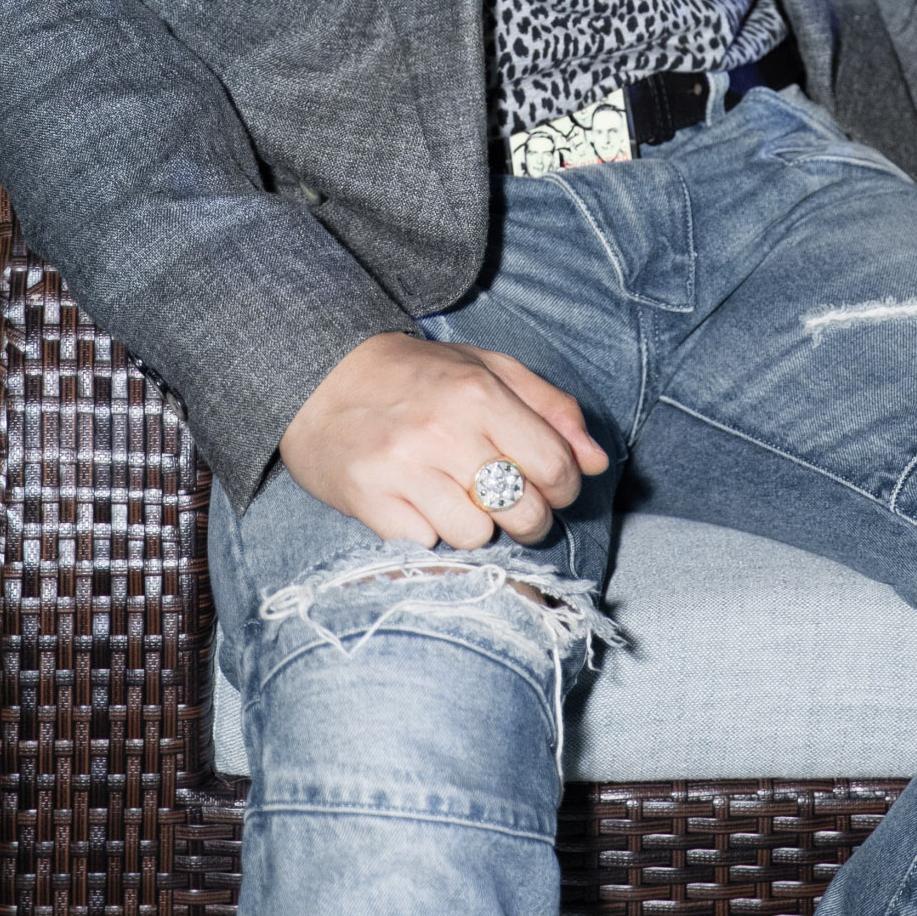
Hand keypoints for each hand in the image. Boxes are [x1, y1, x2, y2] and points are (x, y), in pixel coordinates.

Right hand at [279, 331, 609, 548]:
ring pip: (477, 537)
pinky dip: (428, 533)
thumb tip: (598, 460)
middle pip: (525, 513)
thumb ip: (550, 407)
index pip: (557, 467)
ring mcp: (404, 470)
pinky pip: (427, 546)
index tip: (549, 484)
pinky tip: (416, 502)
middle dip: (529, 517)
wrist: (318, 376)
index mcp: (480, 394)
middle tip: (506, 499)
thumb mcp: (488, 368)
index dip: (565, 486)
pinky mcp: (370, 502)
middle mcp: (444, 432)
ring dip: (474, 525)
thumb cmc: (416, 375)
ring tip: (453, 495)